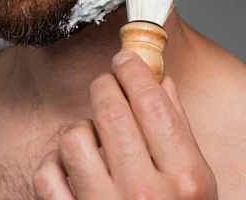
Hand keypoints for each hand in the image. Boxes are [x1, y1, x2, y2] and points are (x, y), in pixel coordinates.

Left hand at [33, 50, 217, 198]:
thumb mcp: (198, 186)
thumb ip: (179, 131)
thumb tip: (160, 82)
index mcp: (185, 179)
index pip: (150, 100)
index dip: (133, 69)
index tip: (125, 60)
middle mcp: (145, 194)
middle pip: (108, 109)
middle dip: (104, 86)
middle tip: (106, 86)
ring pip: (73, 135)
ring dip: (82, 129)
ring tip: (96, 142)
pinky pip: (47, 171)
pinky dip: (56, 164)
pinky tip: (75, 171)